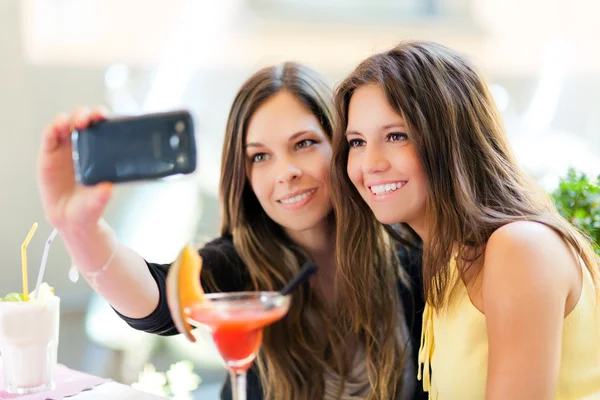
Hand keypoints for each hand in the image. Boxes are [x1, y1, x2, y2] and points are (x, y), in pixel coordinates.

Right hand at [38, 106, 113, 232]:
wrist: (70, 218)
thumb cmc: (90, 205)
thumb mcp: (98, 201)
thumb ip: (103, 195)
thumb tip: (108, 188)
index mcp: (101, 151)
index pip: (103, 127)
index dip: (103, 117)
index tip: (104, 117)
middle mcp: (84, 145)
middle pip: (84, 119)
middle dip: (85, 114)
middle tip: (85, 122)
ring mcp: (65, 148)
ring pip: (65, 123)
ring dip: (66, 119)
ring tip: (67, 124)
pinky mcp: (49, 153)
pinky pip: (49, 136)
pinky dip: (51, 130)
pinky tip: (55, 130)